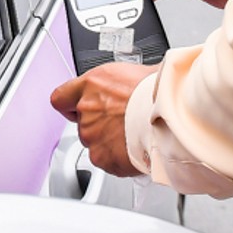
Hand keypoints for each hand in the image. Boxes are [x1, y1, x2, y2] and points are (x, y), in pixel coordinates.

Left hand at [50, 62, 150, 177]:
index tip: (76, 109)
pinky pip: (104, 160)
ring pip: (93, 142)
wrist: (171, 116)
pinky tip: (133, 150)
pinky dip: (116, 159)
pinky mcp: (101, 157)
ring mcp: (91, 134)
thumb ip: (125, 80)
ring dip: (107, 142)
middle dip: (98, 125)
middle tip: (120, 124)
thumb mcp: (141, 71)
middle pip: (81, 122)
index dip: (69, 106)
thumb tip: (141, 77)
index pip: (61, 98)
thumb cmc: (160, 93)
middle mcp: (86, 109)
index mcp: (92, 84)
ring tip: (132, 137)